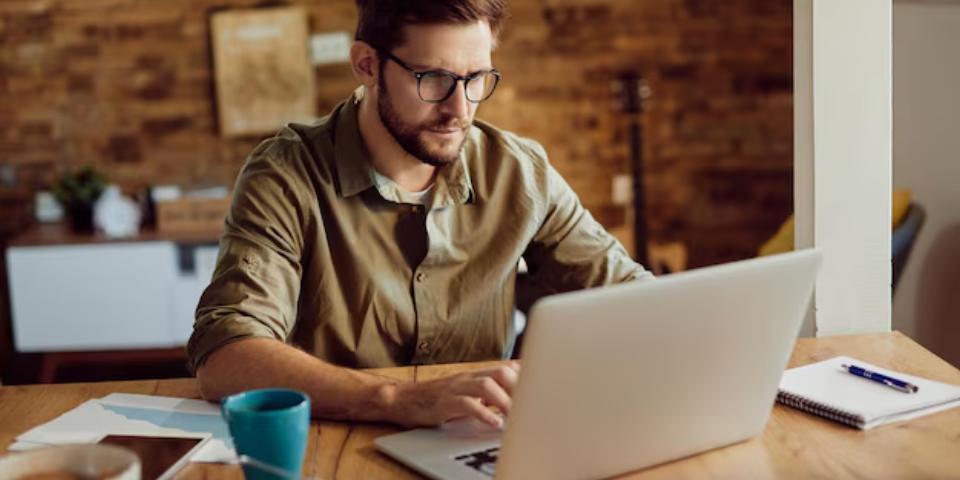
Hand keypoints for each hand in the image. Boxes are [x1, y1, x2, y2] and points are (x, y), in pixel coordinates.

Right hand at [386, 361, 519, 427]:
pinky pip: (466, 404)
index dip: (526, 377)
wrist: (403, 400)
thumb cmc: (438, 399)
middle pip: (501, 372)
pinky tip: (494, 423)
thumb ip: (489, 391)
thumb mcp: (466, 392)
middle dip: (519, 388)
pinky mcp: (445, 402)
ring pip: (486, 385)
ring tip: (516, 416)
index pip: (507, 368)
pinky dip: (483, 413)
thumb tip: (515, 395)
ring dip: (504, 400)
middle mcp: (468, 378)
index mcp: (476, 375)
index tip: (543, 389)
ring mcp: (456, 388)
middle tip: (532, 406)